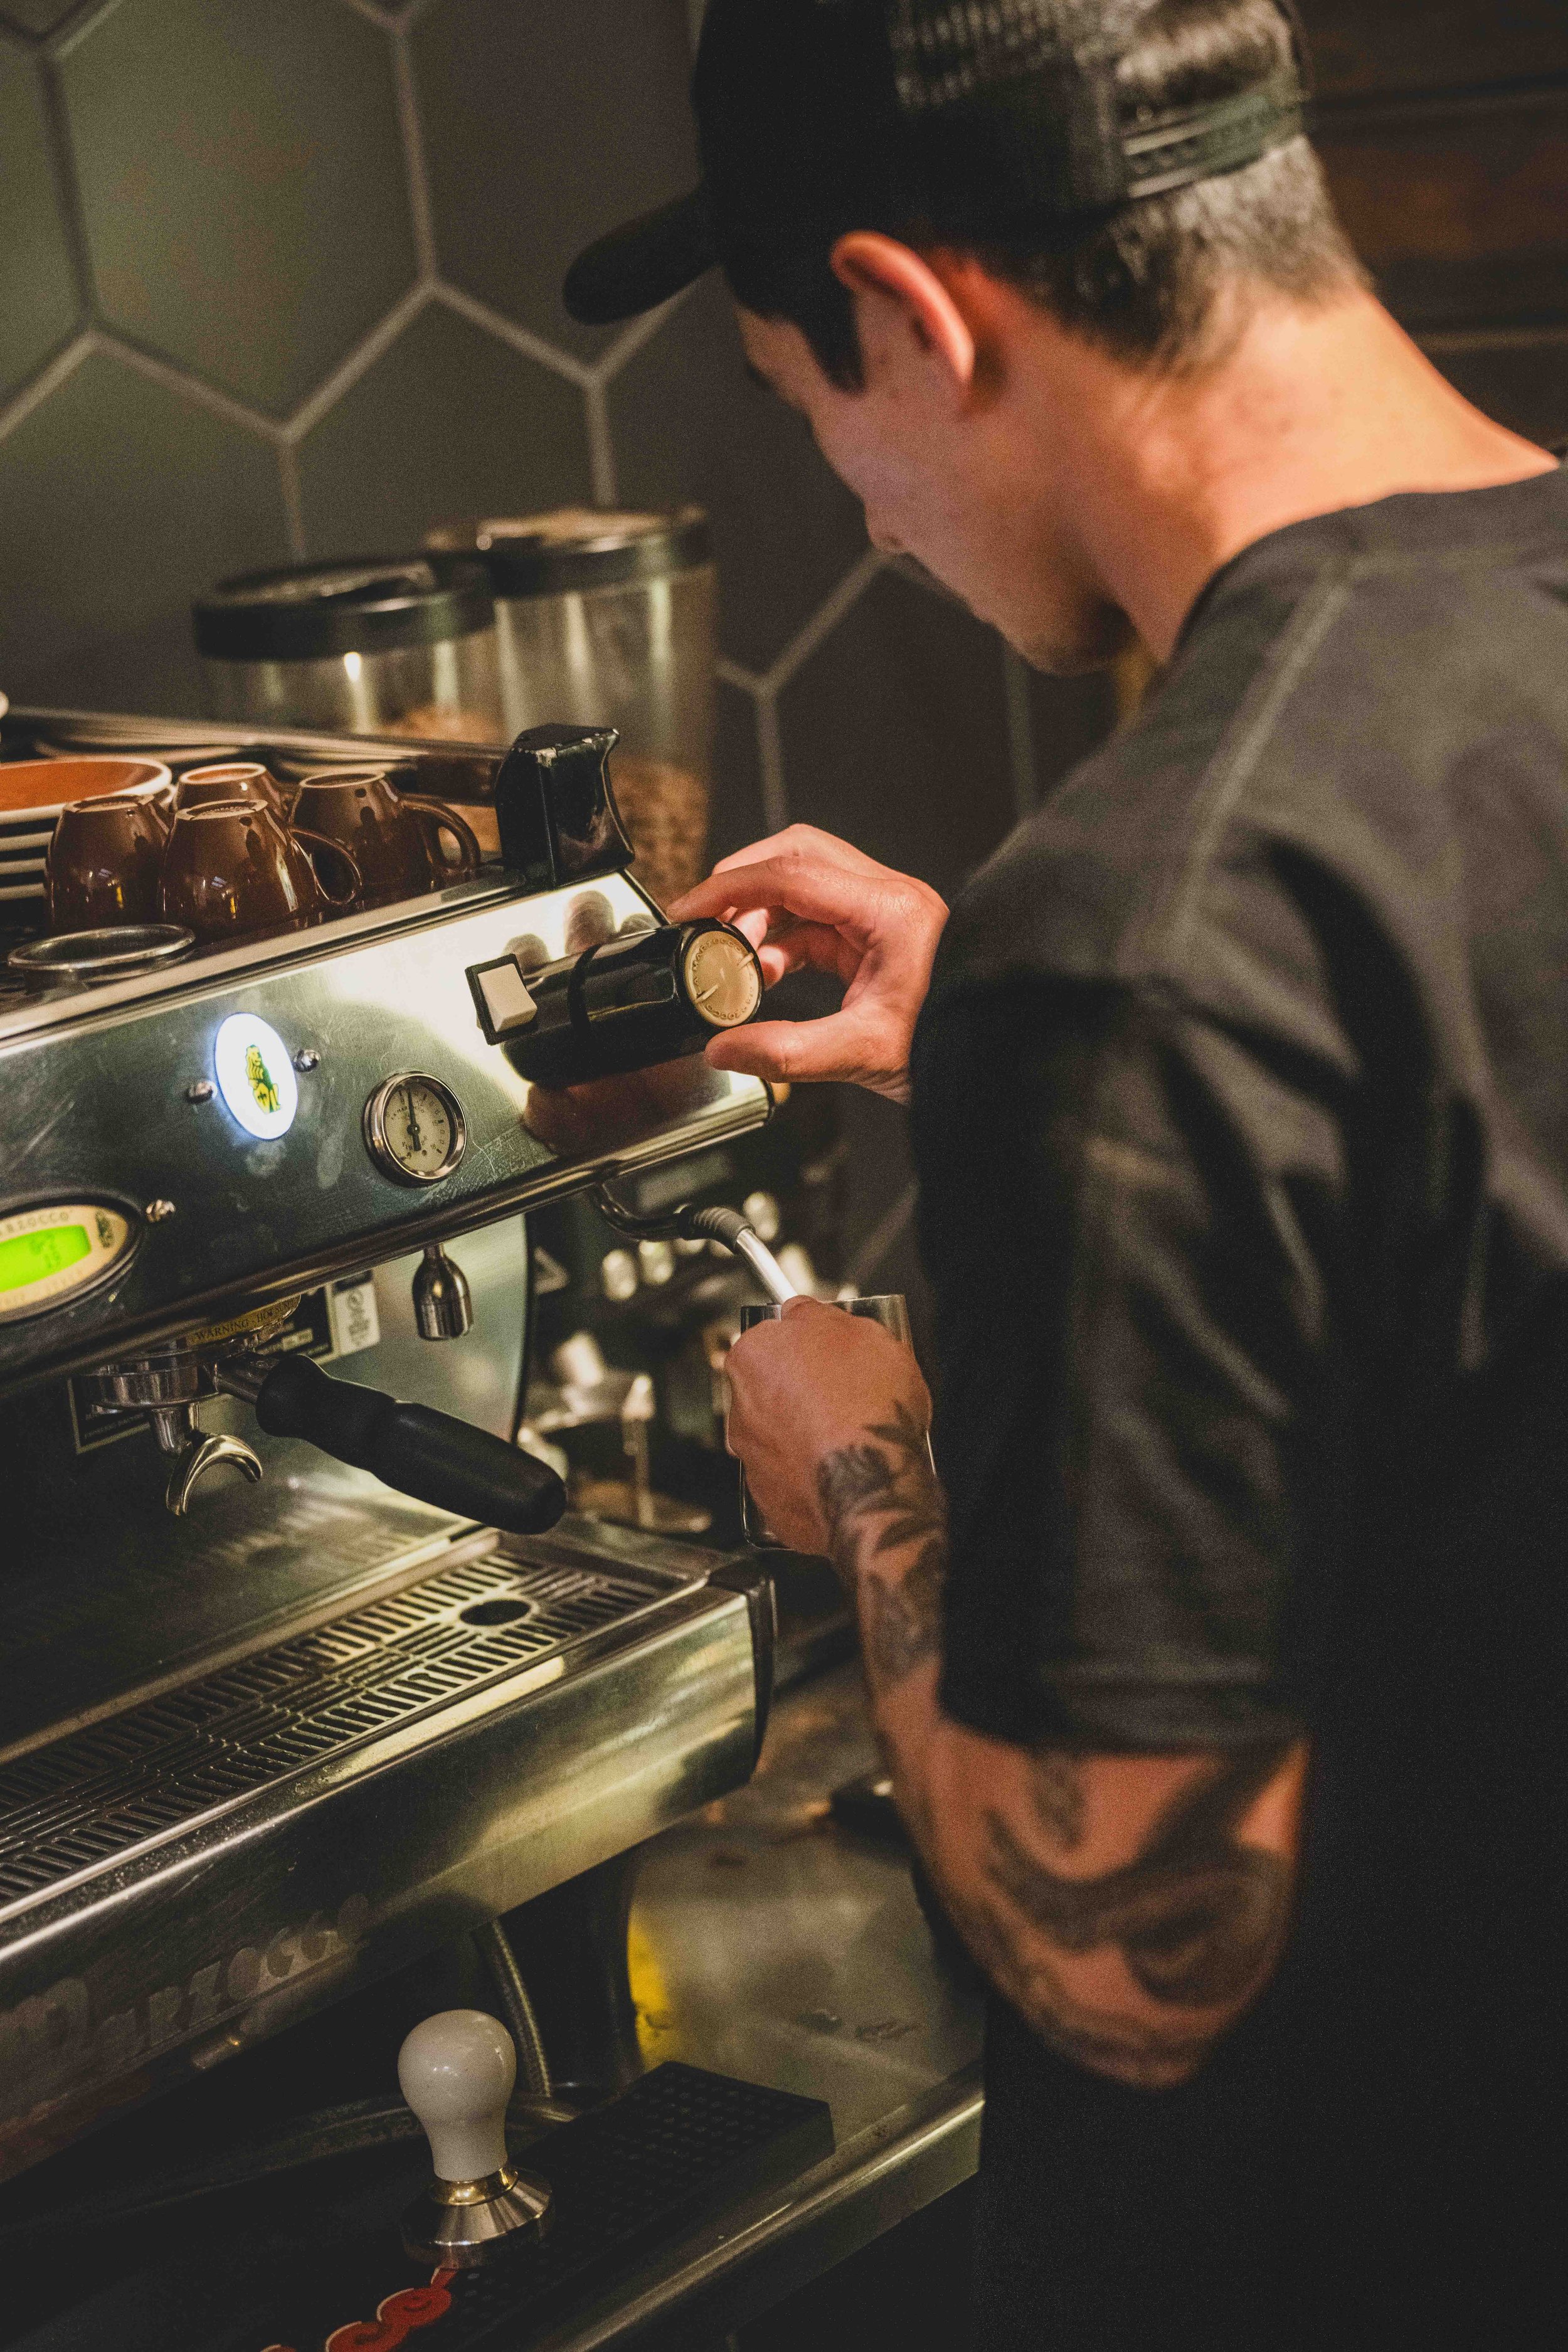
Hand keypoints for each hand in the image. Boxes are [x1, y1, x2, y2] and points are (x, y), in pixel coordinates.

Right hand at [668, 826, 945, 1103]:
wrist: (1003, 1058)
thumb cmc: (954, 1046)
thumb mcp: (865, 1054)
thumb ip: (787, 1052)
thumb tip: (725, 1051)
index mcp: (888, 910)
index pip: (790, 873)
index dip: (729, 888)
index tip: (689, 910)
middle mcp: (888, 899)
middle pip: (797, 857)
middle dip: (743, 886)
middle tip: (706, 924)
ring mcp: (886, 914)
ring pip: (806, 886)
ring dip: (762, 917)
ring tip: (737, 963)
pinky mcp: (881, 938)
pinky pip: (819, 921)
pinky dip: (784, 941)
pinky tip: (766, 974)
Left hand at [725, 1297, 930, 1553]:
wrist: (871, 1486)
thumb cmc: (867, 1409)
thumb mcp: (864, 1332)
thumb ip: (821, 1316)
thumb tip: (808, 1313)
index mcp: (754, 1354)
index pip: (772, 1337)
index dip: (807, 1346)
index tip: (830, 1352)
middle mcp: (740, 1405)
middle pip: (771, 1387)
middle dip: (803, 1392)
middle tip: (848, 1395)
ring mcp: (750, 1456)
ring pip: (779, 1436)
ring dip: (806, 1435)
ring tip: (850, 1439)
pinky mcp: (766, 1499)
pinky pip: (790, 1478)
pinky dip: (810, 1475)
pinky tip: (843, 1471)